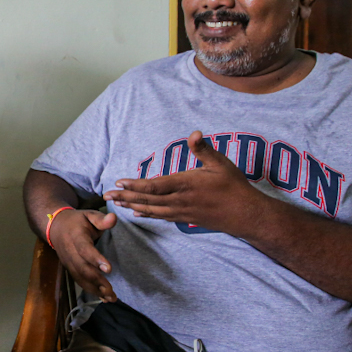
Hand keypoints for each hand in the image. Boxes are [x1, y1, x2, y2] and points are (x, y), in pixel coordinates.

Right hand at [48, 208, 117, 301]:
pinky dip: (91, 290)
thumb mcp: (89, 215)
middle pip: (83, 268)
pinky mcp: (69, 269)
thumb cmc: (77, 221)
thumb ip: (101, 219)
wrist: (55, 227)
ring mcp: (68, 262)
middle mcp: (70, 252)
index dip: (96, 259)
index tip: (109, 269)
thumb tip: (114, 218)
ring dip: (95, 289)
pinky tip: (103, 297)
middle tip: (111, 291)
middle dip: (97, 281)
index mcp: (76, 236)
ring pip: (80, 278)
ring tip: (110, 298)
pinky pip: (79, 281)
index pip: (85, 249)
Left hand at [103, 130, 265, 235]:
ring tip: (115, 203)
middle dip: (125, 197)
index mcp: (185, 184)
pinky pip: (161, 217)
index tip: (119, 182)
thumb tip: (195, 133)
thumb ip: (204, 149)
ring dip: (132, 205)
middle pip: (147, 200)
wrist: (246, 215)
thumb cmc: (234, 187)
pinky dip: (147, 214)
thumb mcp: (221, 163)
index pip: (155, 186)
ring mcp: (181, 212)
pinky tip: (137, 214)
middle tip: (106, 195)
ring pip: (151, 210)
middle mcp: (180, 200)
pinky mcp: (185, 218)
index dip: (135, 185)